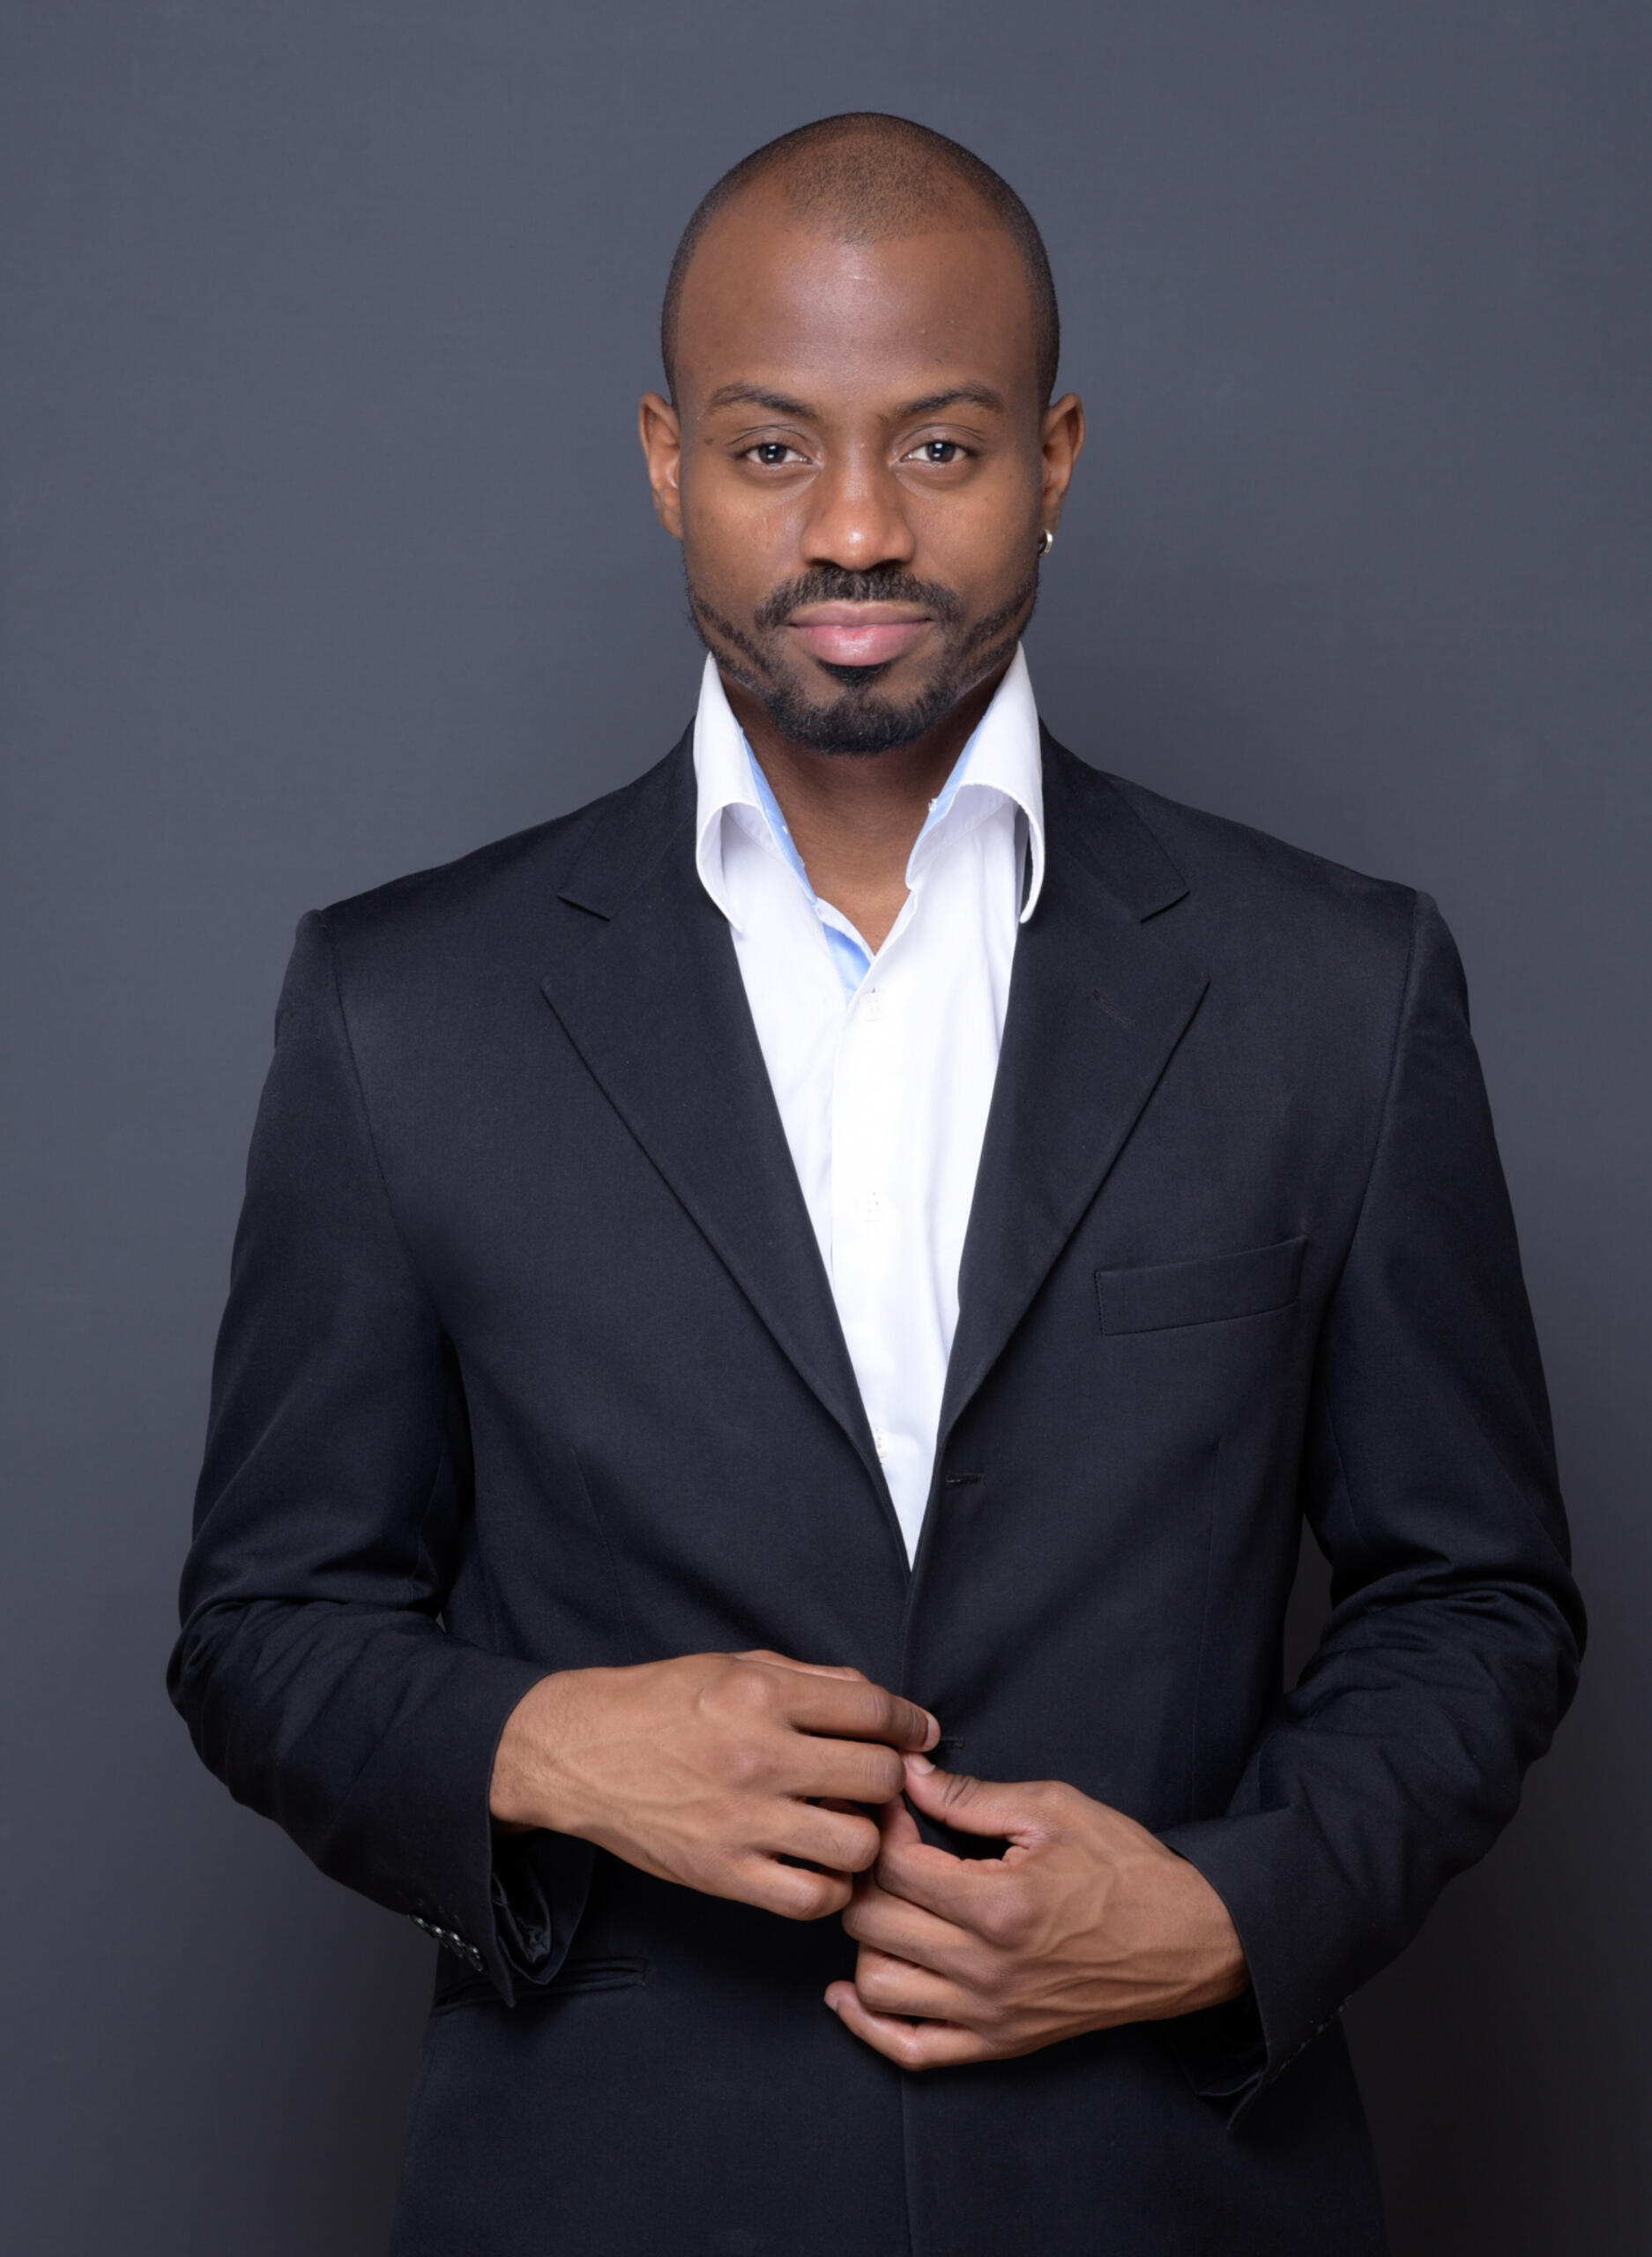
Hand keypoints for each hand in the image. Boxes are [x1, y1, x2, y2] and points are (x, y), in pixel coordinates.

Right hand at [490, 1651, 937, 1920]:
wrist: (576, 1753)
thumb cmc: (658, 1703)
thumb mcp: (735, 1666)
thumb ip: (813, 1681)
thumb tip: (884, 1706)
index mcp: (763, 1694)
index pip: (874, 1710)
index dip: (910, 1724)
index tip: (917, 1736)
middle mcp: (758, 1755)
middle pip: (879, 1778)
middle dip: (891, 1780)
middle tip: (877, 1784)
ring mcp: (741, 1821)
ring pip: (858, 1844)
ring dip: (866, 1837)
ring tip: (848, 1824)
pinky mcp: (721, 1874)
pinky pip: (812, 1898)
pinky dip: (831, 1886)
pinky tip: (821, 1865)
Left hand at [826, 1756, 1247, 2067]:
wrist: (1187, 1939)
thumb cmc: (1124, 1867)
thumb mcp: (1053, 1808)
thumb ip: (971, 1796)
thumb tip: (908, 1772)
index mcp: (998, 1903)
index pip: (895, 1865)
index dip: (882, 1823)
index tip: (893, 1802)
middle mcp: (985, 1967)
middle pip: (871, 1922)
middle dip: (864, 1874)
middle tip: (882, 1848)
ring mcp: (989, 2014)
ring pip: (876, 1985)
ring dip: (865, 1940)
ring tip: (886, 1905)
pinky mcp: (998, 2044)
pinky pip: (910, 2050)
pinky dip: (868, 2025)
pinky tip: (851, 1990)